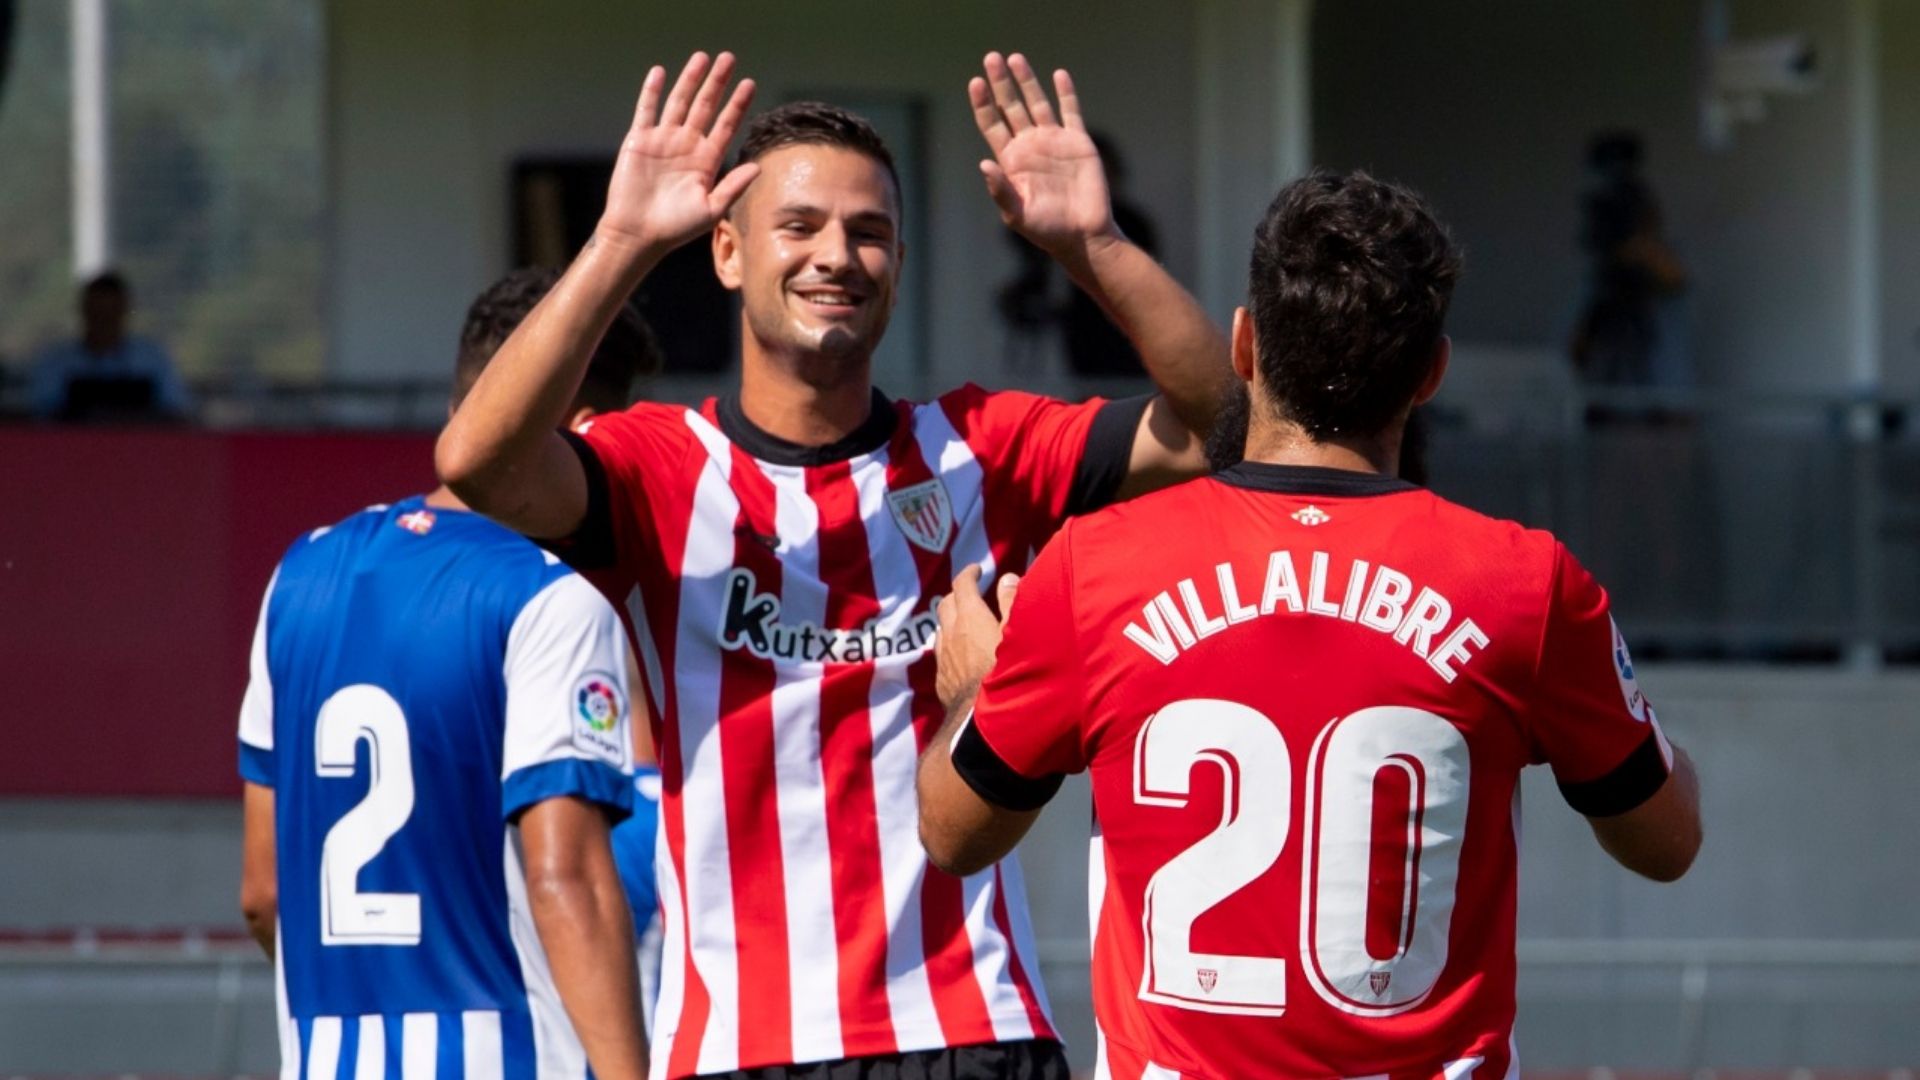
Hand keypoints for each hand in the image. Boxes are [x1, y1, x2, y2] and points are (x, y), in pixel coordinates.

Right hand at [598, 52, 758, 254]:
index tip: (750, 83)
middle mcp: (687, 145)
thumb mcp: (711, 209)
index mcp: (706, 160)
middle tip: (729, 58)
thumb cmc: (676, 228)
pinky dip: (651, 91)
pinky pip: (646, 110)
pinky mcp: (640, 140)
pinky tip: (660, 72)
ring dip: (690, 80)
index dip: (737, 104)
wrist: (639, 234)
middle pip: (705, 106)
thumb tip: (758, 167)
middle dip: (717, 82)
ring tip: (702, 57)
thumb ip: (733, 187)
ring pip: (679, 102)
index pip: (726, 125)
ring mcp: (663, 140)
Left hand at [935, 565, 1020, 713]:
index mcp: (970, 617)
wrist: (987, 722)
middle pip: (945, 604)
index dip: (969, 573)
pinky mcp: (942, 681)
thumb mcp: (1019, 633)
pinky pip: (942, 655)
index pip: (962, 585)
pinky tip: (960, 655)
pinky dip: (950, 646)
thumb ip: (1013, 602)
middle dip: (957, 594)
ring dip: (951, 621)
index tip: (976, 569)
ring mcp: (944, 658)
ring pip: (940, 629)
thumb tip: (1007, 578)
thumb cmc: (1011, 673)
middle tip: (970, 594)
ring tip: (964, 624)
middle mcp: (951, 633)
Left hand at [969, 52, 1118, 264]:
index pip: (992, 124)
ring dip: (1027, 81)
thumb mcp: (1016, 214)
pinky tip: (1058, 75)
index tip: (976, 83)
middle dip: (1000, 83)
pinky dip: (1065, 94)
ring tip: (1015, 58)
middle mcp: (1030, 146)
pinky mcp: (1078, 142)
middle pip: (1011, 107)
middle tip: (991, 58)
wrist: (1084, 235)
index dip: (983, 104)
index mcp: (1011, 160)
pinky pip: (1071, 112)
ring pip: (1037, 103)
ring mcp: (1054, 142)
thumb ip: (1000, 190)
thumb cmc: (1046, 230)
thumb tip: (983, 163)